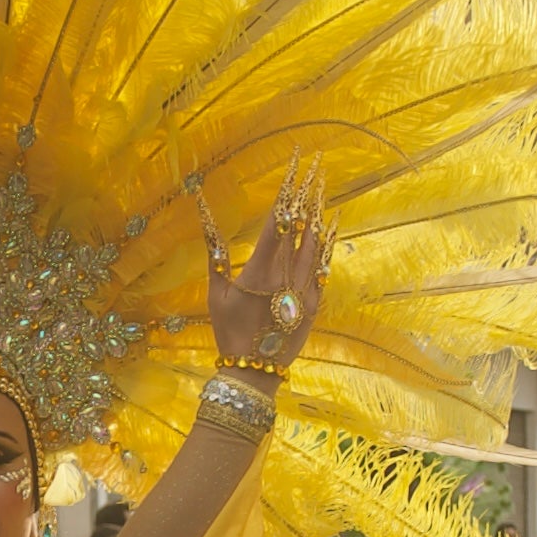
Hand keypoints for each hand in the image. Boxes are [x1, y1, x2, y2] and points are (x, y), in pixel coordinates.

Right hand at [201, 175, 330, 374]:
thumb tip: (204, 219)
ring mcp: (304, 290)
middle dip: (308, 195)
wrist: (255, 369)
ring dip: (319, 214)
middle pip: (302, 227)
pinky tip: (331, 226)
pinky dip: (328, 244)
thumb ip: (214, 255)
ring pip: (316, 244)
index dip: (287, 192)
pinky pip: (324, 266)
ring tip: (323, 188)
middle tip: (315, 167)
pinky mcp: (314, 303)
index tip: (293, 169)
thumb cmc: (228, 330)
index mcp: (260, 271)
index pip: (277, 222)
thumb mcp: (215, 294)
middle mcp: (286, 276)